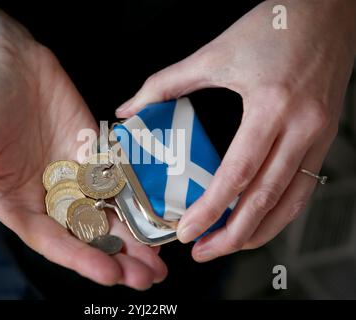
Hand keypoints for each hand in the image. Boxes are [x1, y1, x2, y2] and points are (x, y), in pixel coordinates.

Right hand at [0, 35, 165, 288]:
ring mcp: (76, 176)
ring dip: (133, 237)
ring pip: (109, 213)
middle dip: (117, 258)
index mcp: (20, 204)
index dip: (81, 260)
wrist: (8, 61)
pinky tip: (157, 214)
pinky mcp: (94, 154)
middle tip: (147, 278)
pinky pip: (118, 179)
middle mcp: (51, 196)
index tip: (111, 275)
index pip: (53, 241)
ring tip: (159, 261)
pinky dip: (137, 198)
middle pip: (87, 235)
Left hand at [116, 0, 355, 261]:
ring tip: (227, 246)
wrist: (327, 11)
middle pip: (266, 199)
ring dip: (258, 232)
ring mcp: (318, 135)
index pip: (237, 173)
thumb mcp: (215, 53)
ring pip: (290, 202)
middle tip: (202, 251)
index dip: (211, 209)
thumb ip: (166, 83)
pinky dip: (280, 212)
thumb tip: (130, 109)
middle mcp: (301, 127)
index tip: (188, 231)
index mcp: (270, 106)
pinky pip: (303, 187)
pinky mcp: (324, 137)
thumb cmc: (273, 26)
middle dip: (233, 235)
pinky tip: (259, 222)